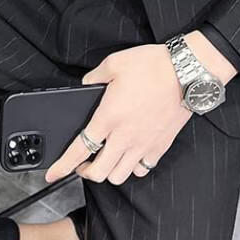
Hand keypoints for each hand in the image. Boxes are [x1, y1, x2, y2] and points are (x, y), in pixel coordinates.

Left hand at [43, 31, 236, 185]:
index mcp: (108, 117)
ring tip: (107, 159)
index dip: (62, 166)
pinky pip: (143, 169)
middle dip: (85, 172)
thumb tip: (87, 84)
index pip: (79, 149)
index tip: (52, 174)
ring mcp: (143, 144)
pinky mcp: (160, 146)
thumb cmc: (152, 66)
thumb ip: (95, 76)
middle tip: (83, 163)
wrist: (186, 72)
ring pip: (120, 176)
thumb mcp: (115, 63)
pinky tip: (131, 156)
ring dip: (109, 171)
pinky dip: (133, 168)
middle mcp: (124, 137)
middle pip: (98, 173)